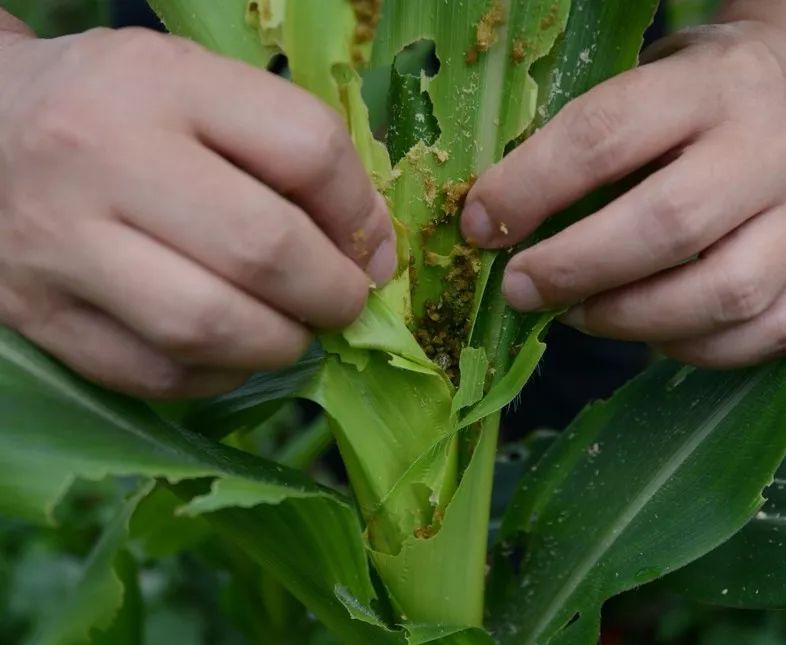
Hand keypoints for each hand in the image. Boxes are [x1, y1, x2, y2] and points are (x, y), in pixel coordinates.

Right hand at [0, 28, 395, 397]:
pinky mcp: (38, 314)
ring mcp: (59, 243)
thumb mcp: (200, 89)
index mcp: (161, 83)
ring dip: (279, 343)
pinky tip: (231, 351)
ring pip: (207, 327)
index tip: (371, 247)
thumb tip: (372, 249)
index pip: (305, 149)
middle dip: (332, 294)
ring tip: (290, 328)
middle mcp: (101, 157)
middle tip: (343, 302)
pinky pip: (157, 375)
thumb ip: (288, 152)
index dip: (360, 212)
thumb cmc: (117, 110)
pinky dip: (219, 375)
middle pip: (262, 249)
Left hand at [462, 22, 785, 368]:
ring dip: (630, 319)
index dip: (531, 189)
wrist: (785, 91)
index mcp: (706, 86)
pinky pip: (764, 333)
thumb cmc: (680, 99)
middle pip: (669, 226)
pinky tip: (650, 333)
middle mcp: (766, 149)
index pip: (605, 137)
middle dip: (575, 268)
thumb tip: (493, 226)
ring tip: (577, 314)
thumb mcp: (627, 88)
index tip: (481, 225)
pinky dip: (695, 349)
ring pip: (724, 293)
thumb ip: (571, 148)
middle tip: (520, 289)